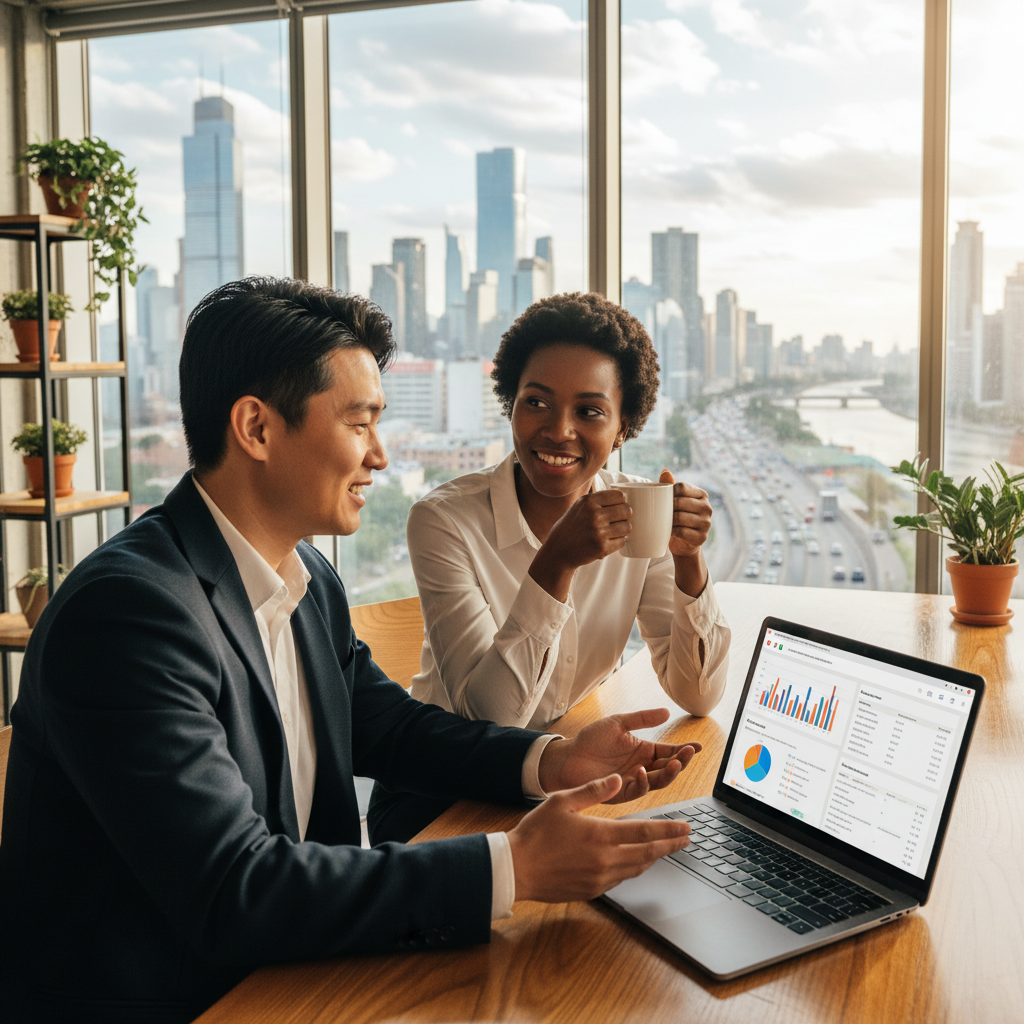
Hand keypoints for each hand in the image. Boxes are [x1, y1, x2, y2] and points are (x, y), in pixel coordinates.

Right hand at [507, 774, 692, 902]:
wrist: (516, 869)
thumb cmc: (535, 833)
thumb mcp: (562, 801)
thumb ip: (593, 790)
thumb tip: (617, 779)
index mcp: (600, 834)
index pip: (645, 830)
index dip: (668, 829)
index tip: (685, 828)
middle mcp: (605, 859)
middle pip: (648, 852)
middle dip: (670, 845)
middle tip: (686, 840)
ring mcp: (600, 878)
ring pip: (637, 868)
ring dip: (655, 858)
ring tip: (666, 849)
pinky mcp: (592, 890)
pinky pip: (622, 879)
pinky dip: (635, 869)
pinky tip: (636, 863)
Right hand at [529, 491, 630, 600]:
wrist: (558, 551)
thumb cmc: (571, 526)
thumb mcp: (579, 506)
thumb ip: (598, 500)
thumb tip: (625, 498)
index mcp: (589, 501)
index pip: (620, 496)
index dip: (622, 502)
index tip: (617, 508)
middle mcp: (594, 515)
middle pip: (627, 510)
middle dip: (625, 516)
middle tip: (617, 521)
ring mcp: (599, 532)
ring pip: (627, 527)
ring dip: (623, 530)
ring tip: (613, 532)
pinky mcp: (602, 547)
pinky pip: (622, 541)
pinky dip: (617, 542)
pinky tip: (608, 541)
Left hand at [537, 707, 701, 802]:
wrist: (567, 757)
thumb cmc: (591, 740)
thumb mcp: (619, 723)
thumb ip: (642, 719)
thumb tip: (667, 711)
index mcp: (644, 751)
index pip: (670, 751)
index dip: (684, 750)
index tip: (698, 746)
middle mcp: (642, 768)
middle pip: (669, 767)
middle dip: (681, 761)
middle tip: (688, 753)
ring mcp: (633, 781)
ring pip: (658, 781)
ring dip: (668, 774)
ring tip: (674, 763)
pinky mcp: (620, 793)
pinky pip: (637, 790)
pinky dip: (642, 782)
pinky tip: (643, 771)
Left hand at [660, 469, 711, 558]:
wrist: (684, 543)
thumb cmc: (678, 517)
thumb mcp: (675, 500)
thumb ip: (669, 485)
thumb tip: (665, 470)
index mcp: (702, 494)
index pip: (682, 487)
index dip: (669, 492)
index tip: (662, 499)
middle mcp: (707, 508)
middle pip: (680, 502)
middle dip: (667, 507)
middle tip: (659, 512)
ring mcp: (706, 523)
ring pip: (680, 517)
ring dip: (668, 520)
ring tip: (662, 521)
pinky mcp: (701, 537)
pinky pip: (681, 532)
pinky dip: (671, 531)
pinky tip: (668, 531)